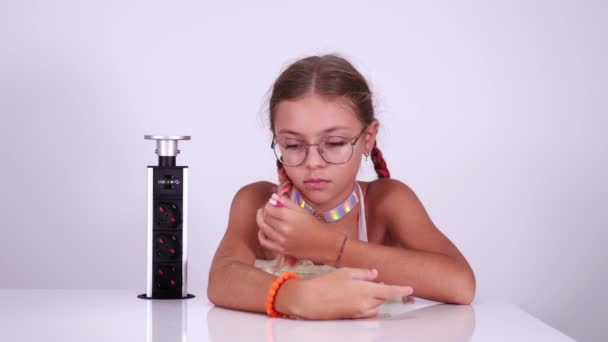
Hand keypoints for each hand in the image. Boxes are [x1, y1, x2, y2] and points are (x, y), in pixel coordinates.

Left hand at [256, 193, 336, 262]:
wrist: (322, 243)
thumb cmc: (313, 225)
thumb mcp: (301, 210)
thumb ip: (286, 202)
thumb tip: (273, 197)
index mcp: (289, 217)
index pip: (269, 209)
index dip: (268, 204)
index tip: (271, 203)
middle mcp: (284, 229)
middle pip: (265, 218)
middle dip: (264, 211)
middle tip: (267, 209)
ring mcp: (281, 241)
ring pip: (263, 229)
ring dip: (261, 221)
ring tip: (263, 217)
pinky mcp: (281, 250)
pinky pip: (264, 242)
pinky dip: (261, 235)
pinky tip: (263, 230)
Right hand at [275, 267, 413, 319]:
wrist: (309, 300)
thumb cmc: (324, 284)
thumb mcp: (345, 272)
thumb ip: (363, 273)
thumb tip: (375, 273)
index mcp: (365, 290)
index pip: (389, 291)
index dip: (401, 290)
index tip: (410, 289)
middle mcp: (364, 303)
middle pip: (383, 298)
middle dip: (383, 291)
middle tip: (376, 282)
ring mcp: (359, 312)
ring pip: (376, 306)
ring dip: (375, 298)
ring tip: (362, 288)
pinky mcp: (353, 317)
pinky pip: (367, 312)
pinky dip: (367, 305)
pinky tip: (356, 297)